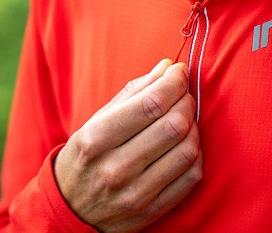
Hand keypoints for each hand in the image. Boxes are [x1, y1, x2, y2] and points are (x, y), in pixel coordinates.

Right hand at [54, 59, 201, 232]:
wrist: (70, 209)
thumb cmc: (87, 155)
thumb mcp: (98, 120)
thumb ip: (134, 91)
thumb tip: (167, 67)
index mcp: (97, 138)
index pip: (151, 104)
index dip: (173, 82)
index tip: (179, 72)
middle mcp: (115, 169)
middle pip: (173, 125)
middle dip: (186, 101)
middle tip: (182, 95)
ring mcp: (135, 193)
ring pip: (187, 150)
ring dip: (194, 126)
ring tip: (184, 118)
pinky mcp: (152, 210)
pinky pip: (192, 176)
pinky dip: (196, 152)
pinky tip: (185, 142)